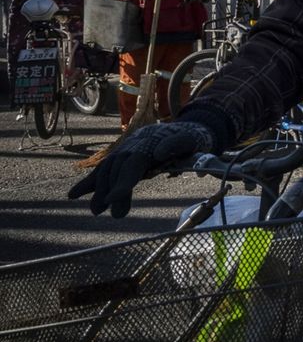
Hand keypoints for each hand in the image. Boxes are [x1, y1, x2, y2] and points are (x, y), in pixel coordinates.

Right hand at [68, 120, 216, 217]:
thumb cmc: (189, 138)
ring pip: (107, 171)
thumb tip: (160, 153)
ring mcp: (124, 153)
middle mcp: (132, 148)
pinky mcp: (121, 160)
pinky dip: (89, 183)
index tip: (112, 199)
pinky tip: (73, 195)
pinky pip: (104, 171)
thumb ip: (176, 145)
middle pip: (115, 170)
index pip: (132, 165)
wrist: (181, 129)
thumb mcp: (190, 140)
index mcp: (149, 145)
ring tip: (96, 210)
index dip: (121, 182)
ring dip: (98, 190)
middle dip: (107, 191)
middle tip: (103, 212)